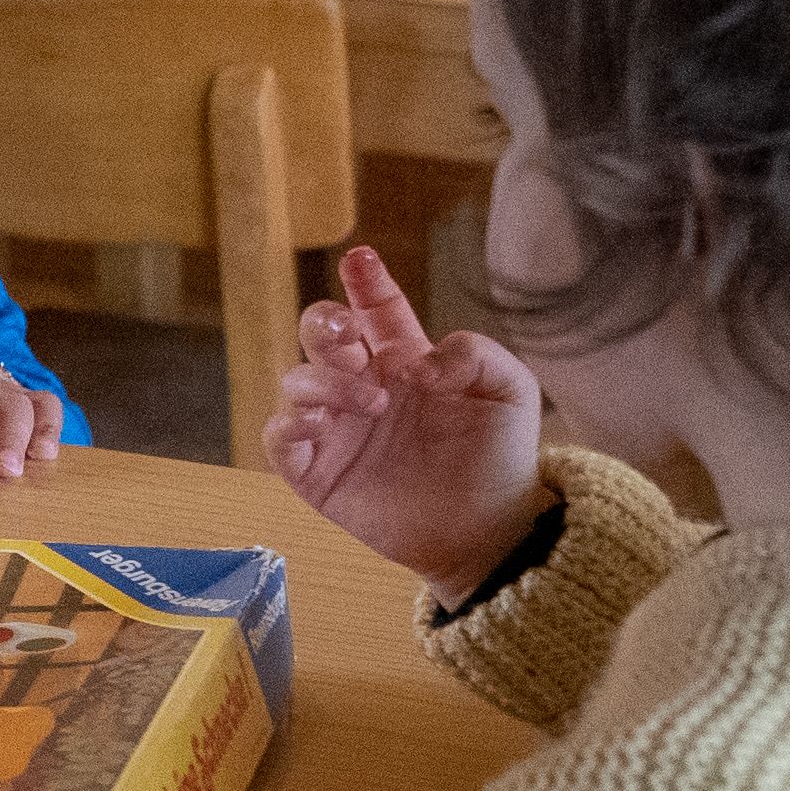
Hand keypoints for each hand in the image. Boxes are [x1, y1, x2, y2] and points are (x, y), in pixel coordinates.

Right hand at [264, 244, 550, 605]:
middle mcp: (362, 386)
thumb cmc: (499, 459)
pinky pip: (279, 438)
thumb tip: (419, 362)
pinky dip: (287, 424)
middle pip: (319, 336)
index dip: (366, 282)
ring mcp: (336, 428)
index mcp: (403, 362)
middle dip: (322, 322)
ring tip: (372, 404)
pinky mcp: (316, 472)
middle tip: (345, 332)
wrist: (488, 531)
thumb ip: (477, 354)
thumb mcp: (510, 392)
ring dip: (324, 381)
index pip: (376, 311)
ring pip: (296, 381)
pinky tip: (319, 424)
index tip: (361, 258)